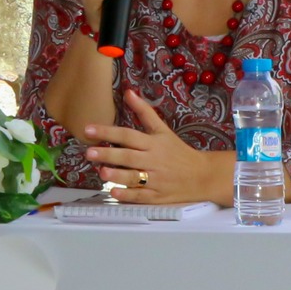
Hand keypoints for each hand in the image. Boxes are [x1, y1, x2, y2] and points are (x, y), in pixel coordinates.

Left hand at [82, 89, 234, 204]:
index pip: (127, 135)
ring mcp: (155, 180)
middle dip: (109, 154)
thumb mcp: (163, 130)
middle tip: (89, 152)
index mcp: (153, 143)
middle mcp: (153, 161)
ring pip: (134, 177)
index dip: (107, 132)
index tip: (88, 129)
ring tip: (102, 172)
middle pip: (129, 156)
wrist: (202, 175)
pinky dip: (128, 195)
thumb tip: (128, 92)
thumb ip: (144, 112)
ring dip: (118, 175)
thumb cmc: (178, 152)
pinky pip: (141, 196)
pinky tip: (115, 192)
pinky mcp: (157, 196)